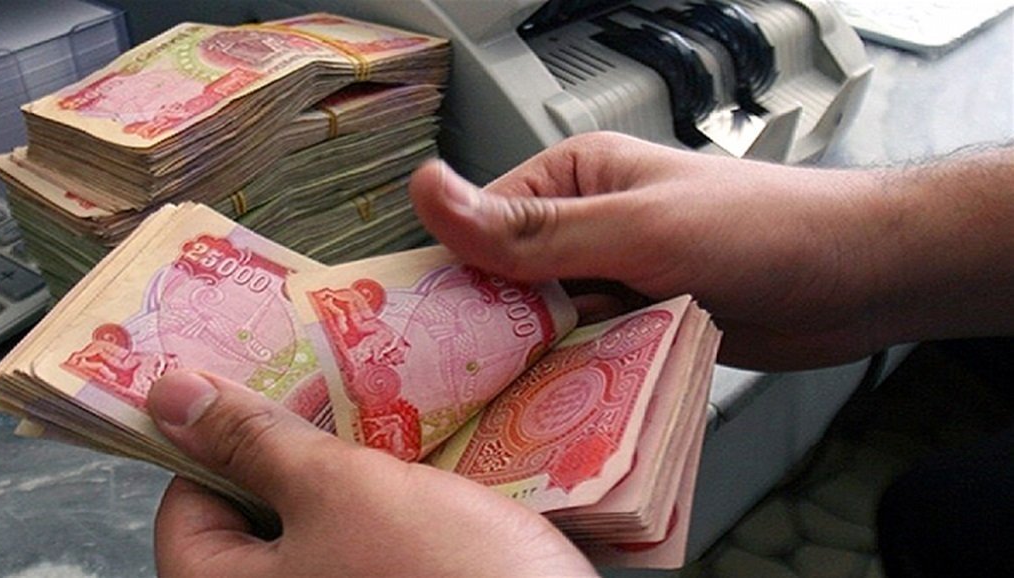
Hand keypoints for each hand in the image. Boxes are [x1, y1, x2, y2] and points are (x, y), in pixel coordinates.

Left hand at [148, 370, 596, 577]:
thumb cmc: (439, 572)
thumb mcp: (338, 489)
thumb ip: (254, 442)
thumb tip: (169, 396)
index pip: (187, 508)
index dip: (220, 442)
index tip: (270, 392)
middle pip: (255, 514)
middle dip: (293, 448)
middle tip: (333, 392)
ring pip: (318, 525)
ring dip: (345, 470)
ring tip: (381, 418)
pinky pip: (365, 544)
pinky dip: (381, 503)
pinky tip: (416, 464)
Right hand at [411, 132, 894, 369]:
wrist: (855, 277)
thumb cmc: (757, 230)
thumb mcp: (635, 228)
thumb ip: (531, 230)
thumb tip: (426, 190)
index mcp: (571, 180)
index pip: (480, 230)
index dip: (451, 283)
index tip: (428, 341)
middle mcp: (584, 228)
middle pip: (507, 288)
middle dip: (497, 333)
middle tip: (469, 388)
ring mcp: (613, 279)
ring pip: (546, 329)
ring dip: (540, 362)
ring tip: (514, 405)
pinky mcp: (638, 325)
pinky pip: (587, 356)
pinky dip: (577, 380)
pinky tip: (563, 410)